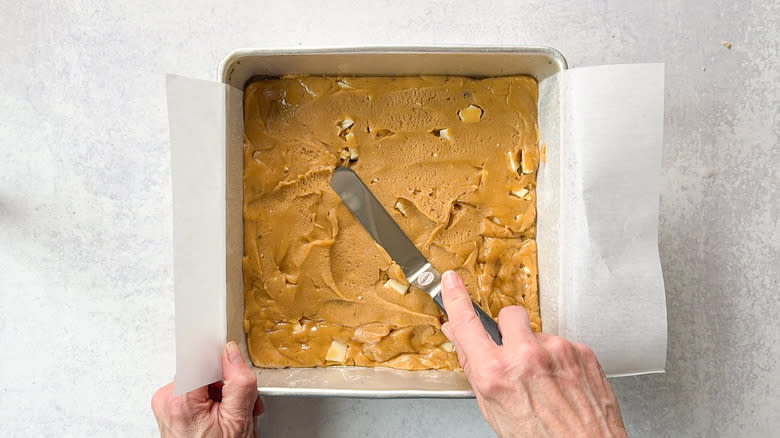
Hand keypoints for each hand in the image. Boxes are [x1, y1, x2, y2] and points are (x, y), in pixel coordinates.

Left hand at [152, 342, 263, 437]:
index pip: (200, 357)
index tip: (231, 356)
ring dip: (221, 393)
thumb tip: (231, 353)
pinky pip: (194, 392)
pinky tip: (220, 417)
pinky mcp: (169, 408)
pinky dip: (211, 401)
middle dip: (227, 383)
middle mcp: (167, 399)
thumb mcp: (239, 418)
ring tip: (232, 414)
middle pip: (204, 370)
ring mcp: (166, 404)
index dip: (222, 360)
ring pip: (201, 380)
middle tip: (242, 403)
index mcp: (181, 399)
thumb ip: (238, 381)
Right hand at [439, 271, 626, 437]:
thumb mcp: (492, 408)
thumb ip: (474, 367)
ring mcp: (557, 350)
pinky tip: (561, 382)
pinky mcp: (581, 351)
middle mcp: (526, 356)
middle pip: (508, 315)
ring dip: (536, 348)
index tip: (451, 281)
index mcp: (496, 373)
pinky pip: (562, 344)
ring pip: (538, 332)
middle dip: (508, 329)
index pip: (468, 324)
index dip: (456, 298)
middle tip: (513, 353)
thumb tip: (458, 336)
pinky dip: (559, 359)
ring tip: (544, 380)